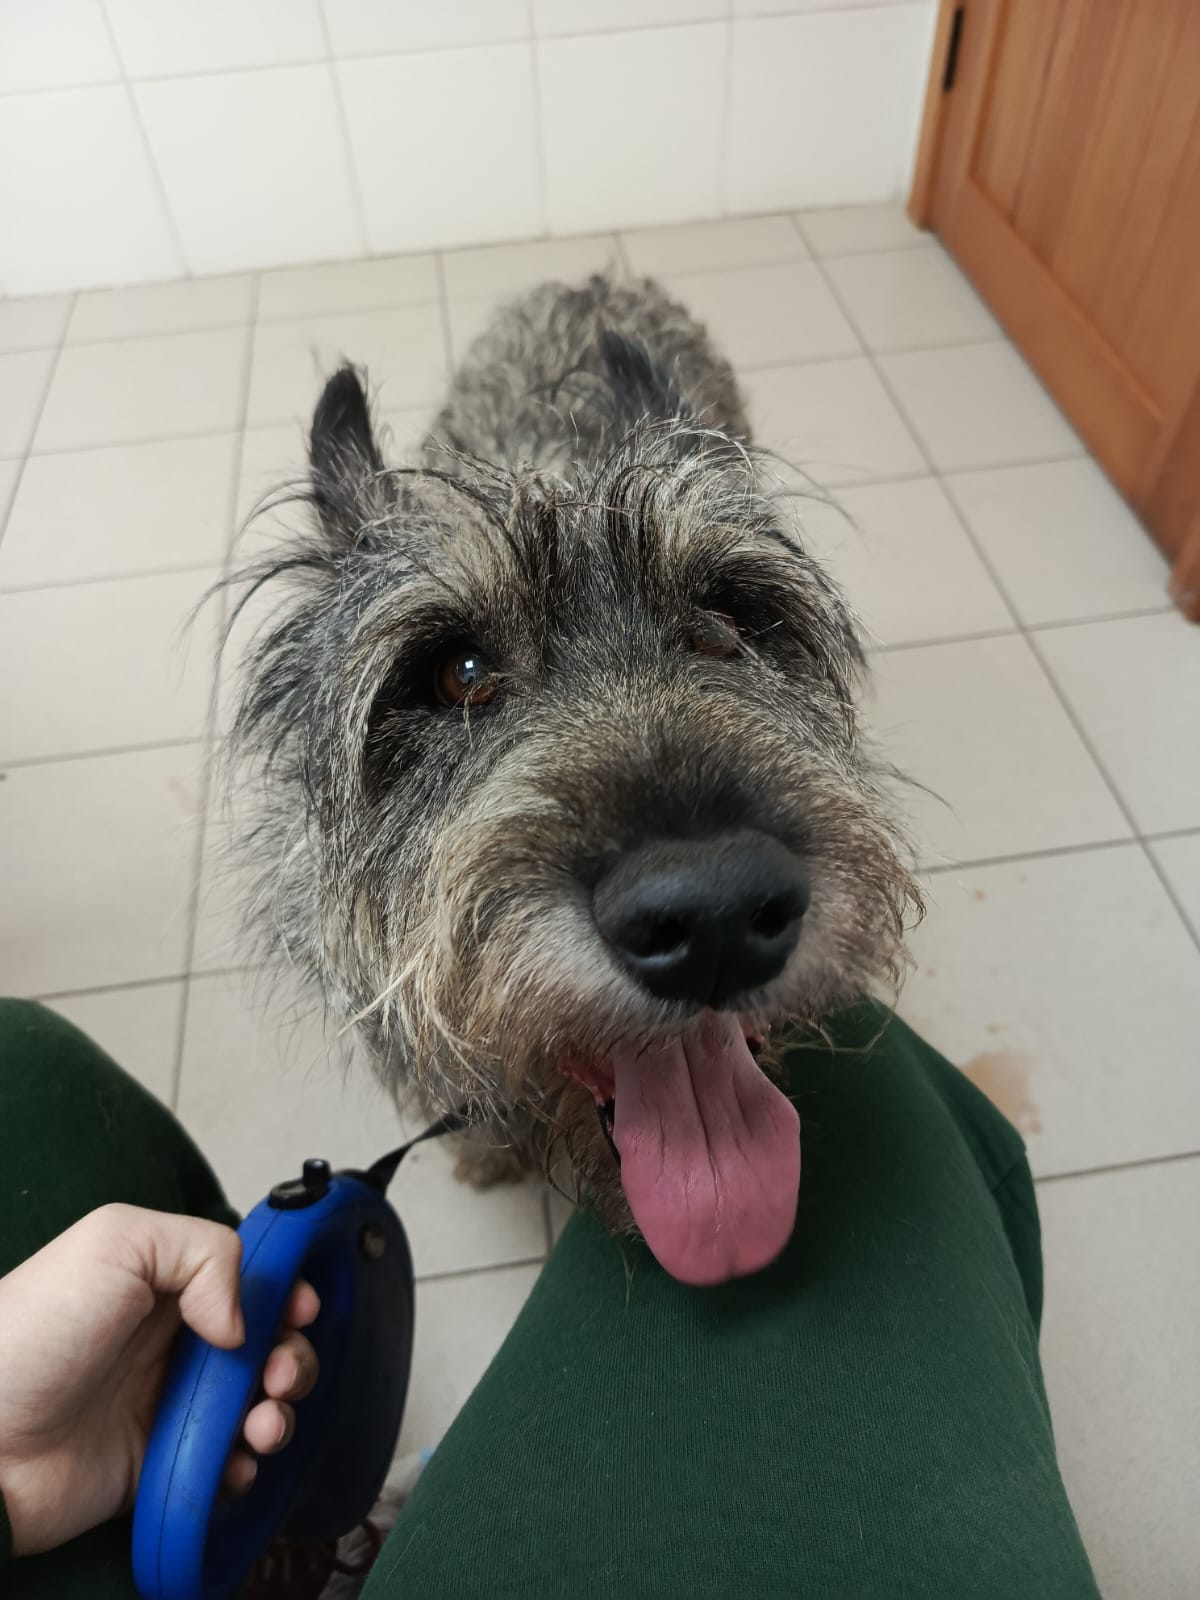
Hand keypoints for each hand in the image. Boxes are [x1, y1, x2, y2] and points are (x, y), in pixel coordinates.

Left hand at [0, 1204, 318, 1556]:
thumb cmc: (29, 1337)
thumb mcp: (115, 1243)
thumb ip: (202, 1251)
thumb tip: (243, 1317)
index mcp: (164, 1283)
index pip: (248, 1278)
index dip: (284, 1290)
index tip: (298, 1307)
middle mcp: (172, 1341)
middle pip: (266, 1341)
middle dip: (291, 1354)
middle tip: (279, 1370)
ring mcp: (169, 1404)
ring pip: (257, 1403)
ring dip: (280, 1409)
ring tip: (263, 1421)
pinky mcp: (163, 1464)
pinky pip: (227, 1465)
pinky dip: (247, 1463)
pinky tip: (237, 1458)